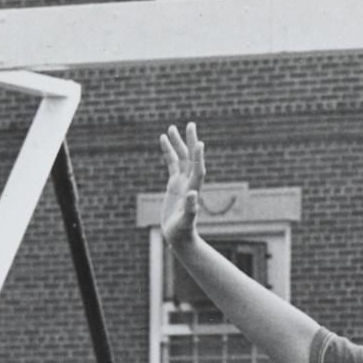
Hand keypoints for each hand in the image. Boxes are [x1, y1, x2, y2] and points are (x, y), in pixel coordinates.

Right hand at [159, 122, 204, 248]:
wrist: (179, 238)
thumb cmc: (182, 233)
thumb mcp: (185, 222)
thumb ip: (190, 209)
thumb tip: (193, 195)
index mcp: (193, 191)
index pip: (198, 170)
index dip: (199, 157)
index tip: (199, 142)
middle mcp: (189, 184)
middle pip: (192, 159)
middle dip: (190, 142)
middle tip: (191, 124)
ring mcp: (182, 183)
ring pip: (181, 158)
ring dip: (178, 143)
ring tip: (171, 128)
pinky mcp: (175, 185)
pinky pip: (172, 164)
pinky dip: (169, 152)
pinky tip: (163, 139)